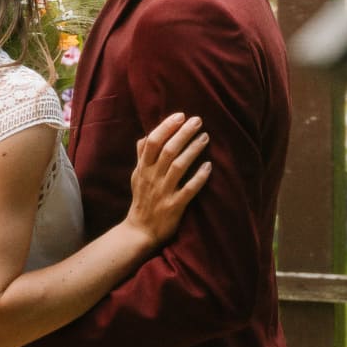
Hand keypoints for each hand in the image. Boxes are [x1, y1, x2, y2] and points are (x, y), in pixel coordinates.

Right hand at [125, 113, 211, 246]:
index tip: (180, 115)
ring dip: (193, 150)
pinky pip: (188, 189)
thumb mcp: (137, 176)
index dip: (166, 127)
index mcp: (143, 168)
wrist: (140, 231)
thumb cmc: (141, 200)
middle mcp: (152, 178)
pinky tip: (209, 166)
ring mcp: (163, 192)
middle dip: (183, 133)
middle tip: (198, 121)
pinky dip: (199, 177)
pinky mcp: (174, 206)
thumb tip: (145, 136)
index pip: (152, 142)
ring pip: (178, 166)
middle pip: (167, 150)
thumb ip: (141, 156)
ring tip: (205, 137)